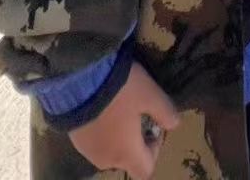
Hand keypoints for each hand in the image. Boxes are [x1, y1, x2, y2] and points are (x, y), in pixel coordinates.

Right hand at [70, 62, 177, 179]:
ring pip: (109, 151)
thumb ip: (165, 112)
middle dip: (135, 141)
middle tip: (137, 112)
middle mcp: (105, 159)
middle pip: (127, 160)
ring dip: (117, 136)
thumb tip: (175, 124)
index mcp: (126, 153)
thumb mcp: (150, 94)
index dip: (154, 151)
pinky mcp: (74, 139)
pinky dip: (101, 131)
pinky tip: (102, 107)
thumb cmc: (119, 90)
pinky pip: (94, 142)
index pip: (145, 170)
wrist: (77, 79)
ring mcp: (87, 150)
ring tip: (119, 107)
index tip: (152, 126)